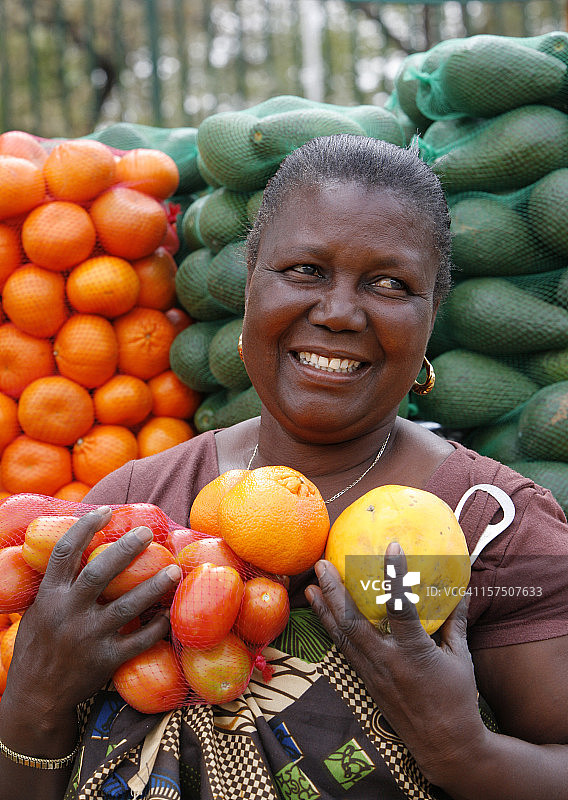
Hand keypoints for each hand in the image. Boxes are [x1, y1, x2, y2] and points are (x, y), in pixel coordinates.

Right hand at [4, 506, 181, 720]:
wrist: (36, 699)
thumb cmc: (38, 649)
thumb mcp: (37, 612)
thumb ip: (57, 586)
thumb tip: (80, 551)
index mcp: (49, 597)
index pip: (65, 552)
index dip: (85, 527)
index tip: (106, 511)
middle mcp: (68, 613)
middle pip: (101, 572)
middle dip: (127, 548)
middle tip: (148, 533)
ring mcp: (88, 638)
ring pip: (128, 606)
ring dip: (154, 586)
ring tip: (174, 569)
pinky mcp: (106, 660)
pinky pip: (139, 640)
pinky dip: (158, 626)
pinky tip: (171, 613)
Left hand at [305, 543, 487, 785]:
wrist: (443, 745)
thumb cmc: (457, 698)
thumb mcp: (460, 657)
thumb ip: (455, 622)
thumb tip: (463, 590)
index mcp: (414, 652)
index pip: (401, 607)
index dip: (395, 576)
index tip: (391, 546)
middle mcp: (387, 661)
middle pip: (352, 621)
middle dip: (334, 591)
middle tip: (323, 562)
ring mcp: (372, 672)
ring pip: (341, 635)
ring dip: (324, 607)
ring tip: (311, 583)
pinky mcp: (365, 680)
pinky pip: (343, 648)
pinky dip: (330, 627)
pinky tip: (322, 612)